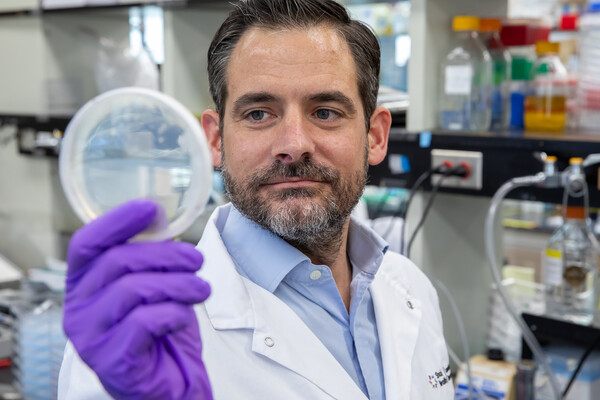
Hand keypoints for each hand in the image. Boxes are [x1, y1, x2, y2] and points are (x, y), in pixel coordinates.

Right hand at [63, 199, 212, 399]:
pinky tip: (183, 316)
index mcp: (82, 285)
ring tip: (202, 288)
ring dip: (178, 283)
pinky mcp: (112, 361)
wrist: (169, 382)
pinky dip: (173, 313)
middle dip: (167, 254)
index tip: (151, 208)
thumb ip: (150, 255)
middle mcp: (77, 309)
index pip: (87, 243)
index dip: (118, 220)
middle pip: (117, 261)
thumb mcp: (154, 285)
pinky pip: (145, 323)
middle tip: (197, 259)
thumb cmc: (159, 329)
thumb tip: (159, 215)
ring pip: (133, 289)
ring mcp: (90, 338)